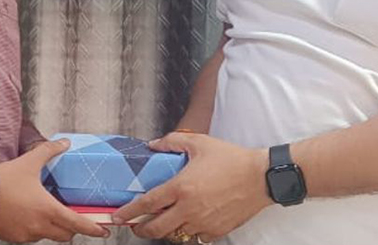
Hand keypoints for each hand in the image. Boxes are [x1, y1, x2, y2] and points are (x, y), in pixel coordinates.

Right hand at [0, 138, 108, 241]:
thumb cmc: (3, 180)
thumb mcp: (29, 161)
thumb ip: (49, 150)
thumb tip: (65, 143)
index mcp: (46, 209)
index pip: (76, 224)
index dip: (92, 228)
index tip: (103, 230)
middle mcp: (39, 226)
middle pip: (65, 235)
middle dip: (73, 228)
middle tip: (76, 218)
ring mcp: (26, 235)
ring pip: (48, 236)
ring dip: (54, 227)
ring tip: (50, 211)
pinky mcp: (14, 238)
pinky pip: (32, 237)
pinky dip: (38, 229)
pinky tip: (31, 214)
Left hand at [112, 132, 271, 241]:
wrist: (259, 177)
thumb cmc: (230, 158)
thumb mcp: (199, 142)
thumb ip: (173, 141)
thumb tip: (154, 144)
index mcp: (181, 187)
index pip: (147, 203)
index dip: (129, 212)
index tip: (118, 217)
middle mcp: (189, 209)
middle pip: (157, 228)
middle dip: (142, 229)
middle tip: (136, 225)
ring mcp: (202, 223)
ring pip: (175, 235)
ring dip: (166, 229)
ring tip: (164, 220)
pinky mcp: (216, 232)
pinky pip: (195, 237)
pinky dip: (188, 231)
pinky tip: (189, 221)